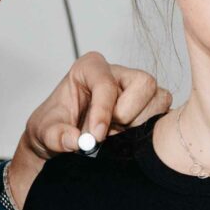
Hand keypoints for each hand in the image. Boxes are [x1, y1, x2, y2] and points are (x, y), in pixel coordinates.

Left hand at [3, 53, 171, 209]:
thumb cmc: (54, 126)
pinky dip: (150, 133)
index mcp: (91, 67)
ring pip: (158, 100)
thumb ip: (58, 136)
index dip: (103, 110)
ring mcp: (138, 91)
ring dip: (138, 125)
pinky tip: (129, 140)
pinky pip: (165, 117)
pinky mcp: (151, 109)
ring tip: (116, 136)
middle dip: (127, 115)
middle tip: (107, 133)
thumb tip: (77, 141)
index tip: (96, 136)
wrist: (62, 139)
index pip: (106, 82)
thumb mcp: (45, 132)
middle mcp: (119, 74)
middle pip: (143, 85)